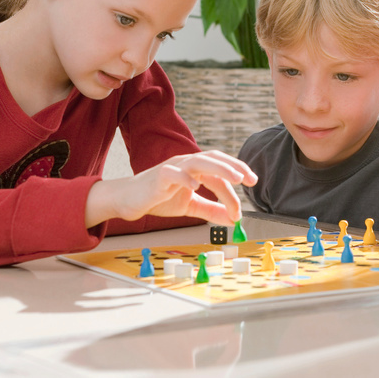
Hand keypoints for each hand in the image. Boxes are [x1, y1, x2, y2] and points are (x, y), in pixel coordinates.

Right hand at [85, 150, 257, 227]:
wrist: (128, 201)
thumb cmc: (158, 198)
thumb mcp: (190, 205)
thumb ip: (211, 209)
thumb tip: (234, 219)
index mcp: (195, 169)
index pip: (220, 171)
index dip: (236, 178)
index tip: (249, 191)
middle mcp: (186, 163)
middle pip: (214, 159)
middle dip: (234, 167)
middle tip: (250, 179)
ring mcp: (172, 168)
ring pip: (198, 161)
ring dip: (219, 168)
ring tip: (234, 178)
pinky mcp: (158, 177)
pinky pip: (172, 173)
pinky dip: (184, 178)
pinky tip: (195, 186)